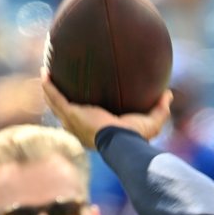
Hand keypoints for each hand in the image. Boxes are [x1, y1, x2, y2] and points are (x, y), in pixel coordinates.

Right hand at [41, 68, 171, 148]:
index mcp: (96, 130)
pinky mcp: (70, 113)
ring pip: (55, 103)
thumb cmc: (135, 136)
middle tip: (57, 83)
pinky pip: (55, 97)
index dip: (81, 109)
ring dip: (49, 90)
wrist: (122, 141)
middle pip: (65, 111)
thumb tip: (168, 94)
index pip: (85, 119)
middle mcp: (80, 127)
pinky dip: (49, 86)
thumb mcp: (151, 121)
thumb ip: (160, 108)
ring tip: (45, 74)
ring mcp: (72, 121)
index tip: (82, 97)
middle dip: (59, 98)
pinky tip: (45, 72)